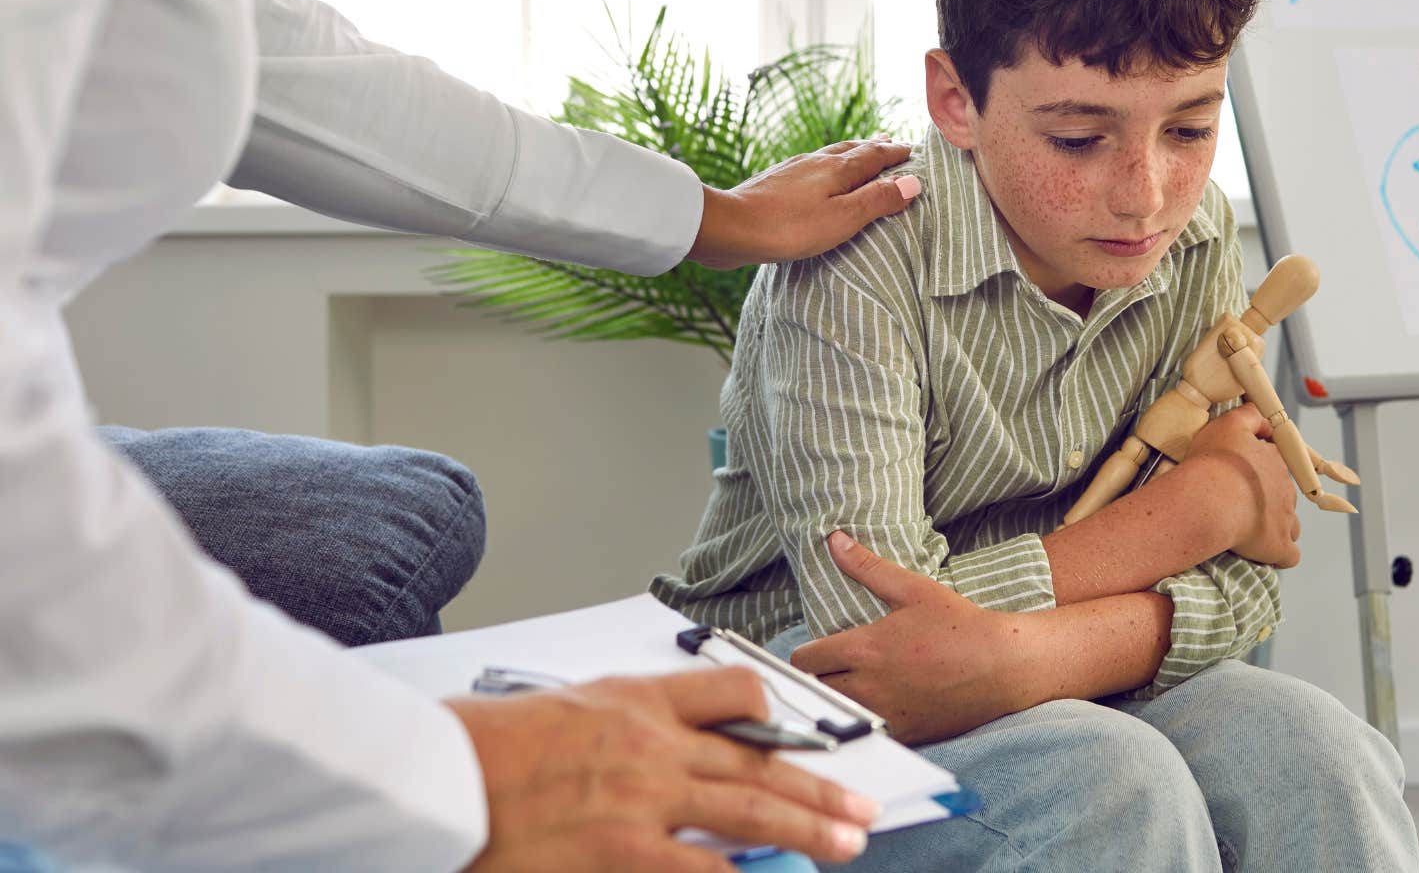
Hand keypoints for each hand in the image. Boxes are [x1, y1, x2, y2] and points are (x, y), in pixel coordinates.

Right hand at [449, 669, 876, 870]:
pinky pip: (705, 870)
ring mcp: (643, 800)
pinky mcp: (624, 853)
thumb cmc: (472, 746)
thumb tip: (650, 757)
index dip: (774, 714)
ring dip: (806, 827)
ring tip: (846, 842)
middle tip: (860, 804)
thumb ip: (612, 727)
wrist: (429, 776)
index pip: (730, 691)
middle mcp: (651, 743)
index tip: (803, 735)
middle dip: (816, 785)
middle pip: (758, 758)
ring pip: (750, 809)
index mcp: (634, 700)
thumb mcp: (555, 709)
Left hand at [690, 138, 919, 268]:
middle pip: (852, 148)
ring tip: (860, 151)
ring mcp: (793, 169)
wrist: (729, 227)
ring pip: (830, 154)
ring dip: (850, 152)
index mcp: (837, 168)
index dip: (895, 154)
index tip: (912, 150)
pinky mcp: (775, 180)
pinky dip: (827, 165)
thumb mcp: (843, 219)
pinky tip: (817, 172)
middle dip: (873, 146)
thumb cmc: (788, 227)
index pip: (874, 156)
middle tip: (889, 141)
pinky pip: (811, 166)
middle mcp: (816, 161)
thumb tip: (913, 181)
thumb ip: (877, 200)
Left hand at [791, 532, 1030, 745]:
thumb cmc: (960, 625)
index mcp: (863, 648)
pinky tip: (879, 708)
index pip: (804, 660)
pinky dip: (866, 723)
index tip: (817, 653)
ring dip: (838, 702)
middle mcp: (867, 686)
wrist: (1003, 666)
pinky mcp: (904, 734)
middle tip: (832, 670)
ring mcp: (885, 714)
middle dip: (817, 679)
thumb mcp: (913, 589)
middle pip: (814, 690)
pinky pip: (867, 733)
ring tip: (852, 689)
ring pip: (837, 714)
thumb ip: (868, 566)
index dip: (806, 655)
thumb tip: (835, 540)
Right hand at [1183, 403, 1301, 567]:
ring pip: (1290, 525)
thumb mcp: (1228, 425)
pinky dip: (1279, 554)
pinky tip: (1264, 553)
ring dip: (1275, 527)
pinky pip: (1289, 555)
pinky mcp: (1279, 547)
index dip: (1262, 471)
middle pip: (1284, 496)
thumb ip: (1250, 415)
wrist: (1207, 501)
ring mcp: (1285, 520)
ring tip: (1250, 529)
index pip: (1279, 466)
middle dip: (1267, 501)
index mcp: (1276, 462)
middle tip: (1238, 504)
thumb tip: (1264, 414)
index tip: (1244, 478)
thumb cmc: (1212, 464)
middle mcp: (1286, 490)